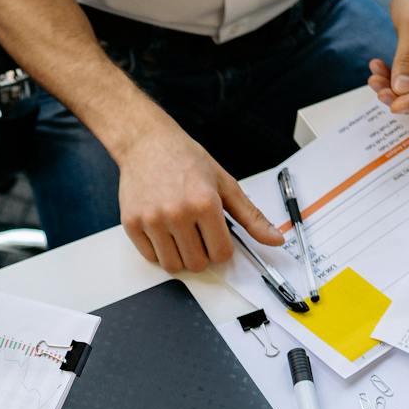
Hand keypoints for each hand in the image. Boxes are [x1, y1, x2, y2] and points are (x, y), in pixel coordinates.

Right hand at [113, 112, 280, 272]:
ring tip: (180, 233)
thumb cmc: (185, 159)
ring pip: (173, 266)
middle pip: (197, 263)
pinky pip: (151, 258)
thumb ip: (251, 216)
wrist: (146, 143)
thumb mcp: (224, 184)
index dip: (221, 248)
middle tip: (197, 233)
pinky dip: (159, 251)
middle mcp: (177, 213)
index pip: (221, 253)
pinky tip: (163, 230)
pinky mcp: (132, 224)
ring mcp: (152, 220)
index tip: (216, 236)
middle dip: (201, 254)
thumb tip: (275, 240)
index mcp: (205, 203)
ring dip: (180, 256)